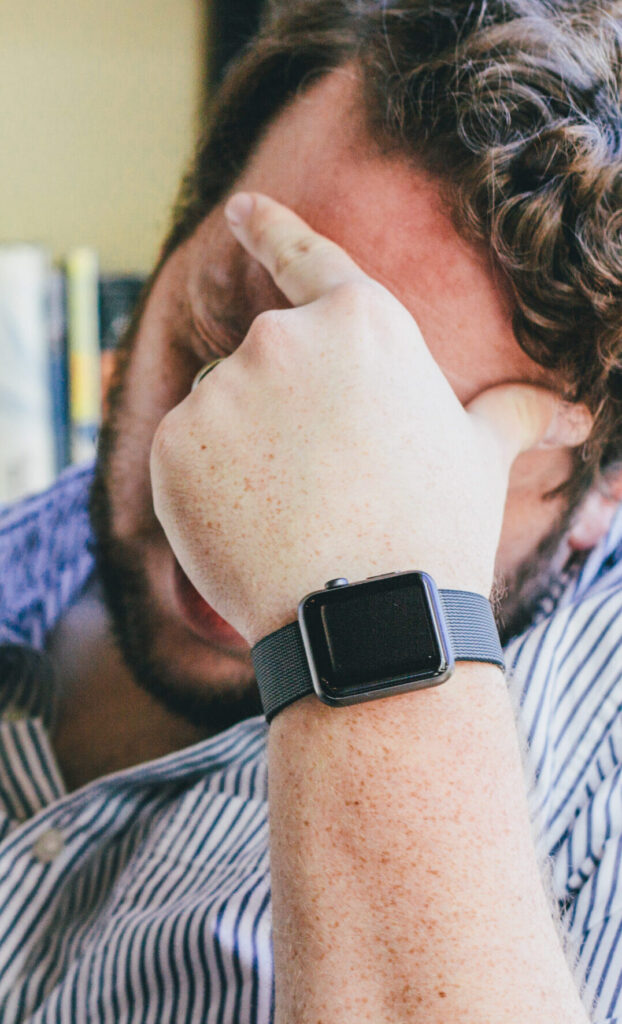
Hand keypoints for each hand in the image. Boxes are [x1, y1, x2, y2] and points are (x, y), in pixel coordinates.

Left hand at [151, 192, 590, 644]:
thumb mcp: (479, 459)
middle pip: (265, 360)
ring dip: (244, 448)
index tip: (236, 209)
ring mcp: (224, 388)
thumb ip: (510, 416)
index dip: (269, 229)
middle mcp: (286, 337)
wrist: (371, 617)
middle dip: (284, 409)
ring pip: (221, 408)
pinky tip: (247, 524)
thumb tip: (575, 413)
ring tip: (291, 509)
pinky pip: (183, 452)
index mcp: (363, 321)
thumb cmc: (434, 530)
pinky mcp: (175, 444)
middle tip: (323, 480)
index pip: (307, 258)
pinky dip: (204, 484)